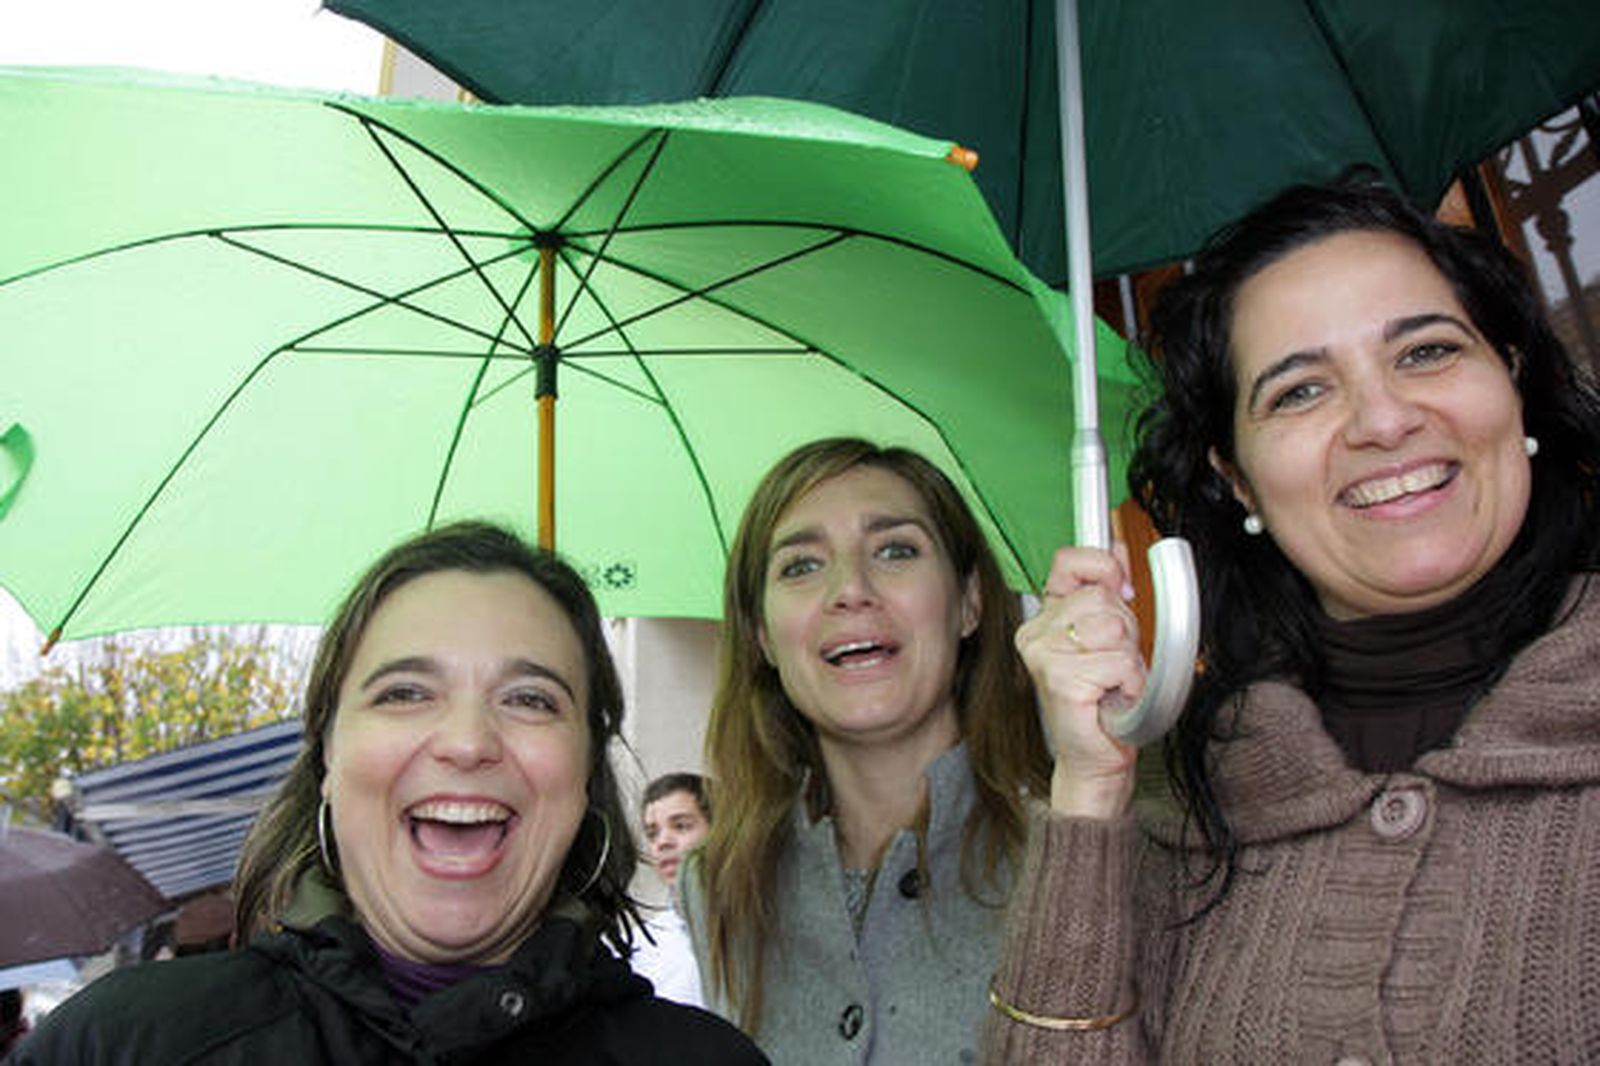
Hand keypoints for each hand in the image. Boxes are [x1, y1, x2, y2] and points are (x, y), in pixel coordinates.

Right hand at [1015, 545, 1145, 818]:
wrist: (1096, 757)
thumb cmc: (1103, 702)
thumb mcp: (1111, 635)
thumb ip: (1108, 590)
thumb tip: (1115, 546)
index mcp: (1044, 617)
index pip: (1069, 562)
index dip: (1104, 568)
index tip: (1120, 590)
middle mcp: (1036, 633)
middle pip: (1101, 598)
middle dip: (1125, 629)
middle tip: (1114, 662)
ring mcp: (1044, 655)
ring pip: (1113, 627)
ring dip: (1129, 658)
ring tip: (1113, 681)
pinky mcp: (1060, 679)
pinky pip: (1119, 661)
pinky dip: (1130, 682)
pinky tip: (1113, 698)